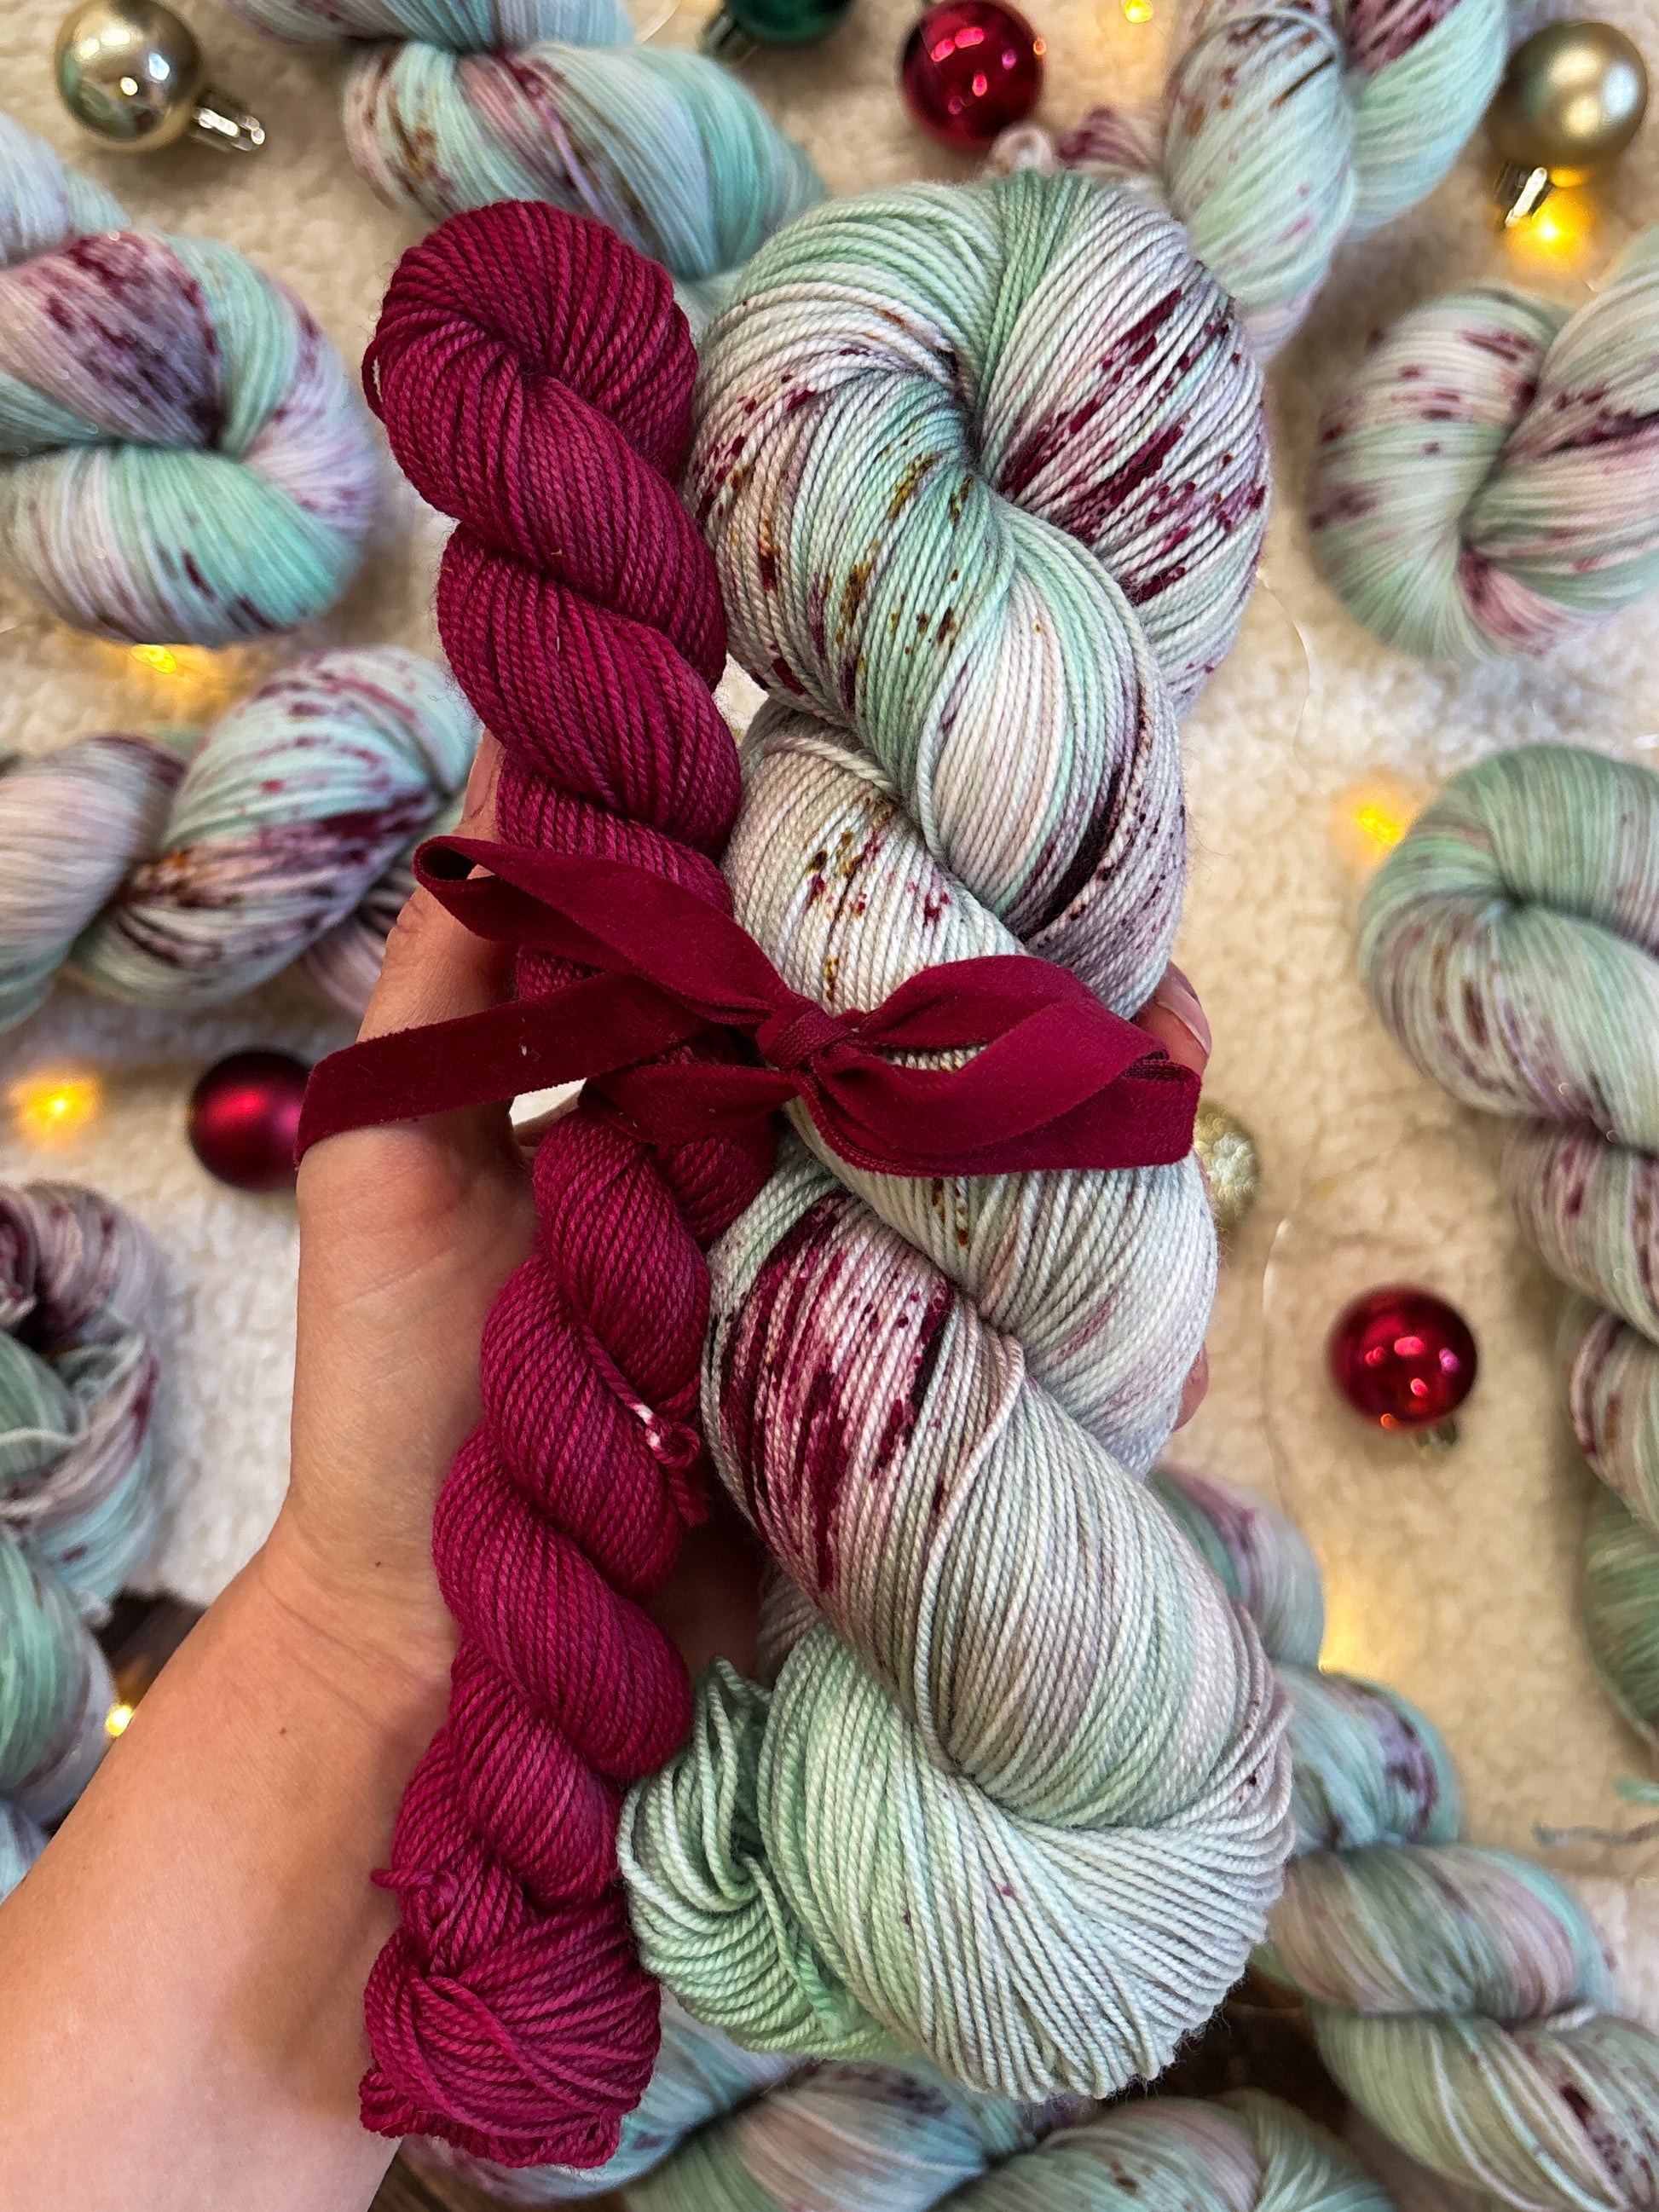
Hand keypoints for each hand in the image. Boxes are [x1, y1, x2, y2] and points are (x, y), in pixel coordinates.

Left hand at [268, 753, 1214, 1689]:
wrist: (433, 1630)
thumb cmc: (397, 1384)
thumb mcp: (389, 1145)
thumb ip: (460, 962)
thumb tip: (514, 733)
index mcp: (703, 1091)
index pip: (844, 960)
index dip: (937, 896)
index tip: (1011, 846)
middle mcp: (806, 1185)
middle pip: (976, 1075)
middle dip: (1091, 1024)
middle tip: (1161, 1012)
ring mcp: (863, 1309)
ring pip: (1035, 1212)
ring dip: (1130, 1166)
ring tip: (1183, 1126)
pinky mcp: (890, 1432)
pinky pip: (1034, 1381)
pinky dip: (1124, 1367)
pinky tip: (1165, 1358)